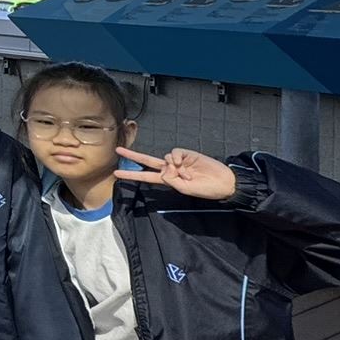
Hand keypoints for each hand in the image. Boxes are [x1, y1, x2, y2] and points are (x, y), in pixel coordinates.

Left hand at [115, 146, 237, 200]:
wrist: (223, 182)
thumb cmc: (205, 189)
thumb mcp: (186, 190)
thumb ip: (172, 182)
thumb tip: (164, 171)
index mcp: (167, 180)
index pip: (145, 176)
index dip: (131, 174)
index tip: (116, 173)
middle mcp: (170, 169)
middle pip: (147, 161)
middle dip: (133, 155)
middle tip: (118, 150)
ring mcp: (177, 161)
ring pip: (164, 158)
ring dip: (173, 166)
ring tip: (187, 175)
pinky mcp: (186, 153)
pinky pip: (174, 152)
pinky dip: (176, 158)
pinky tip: (184, 164)